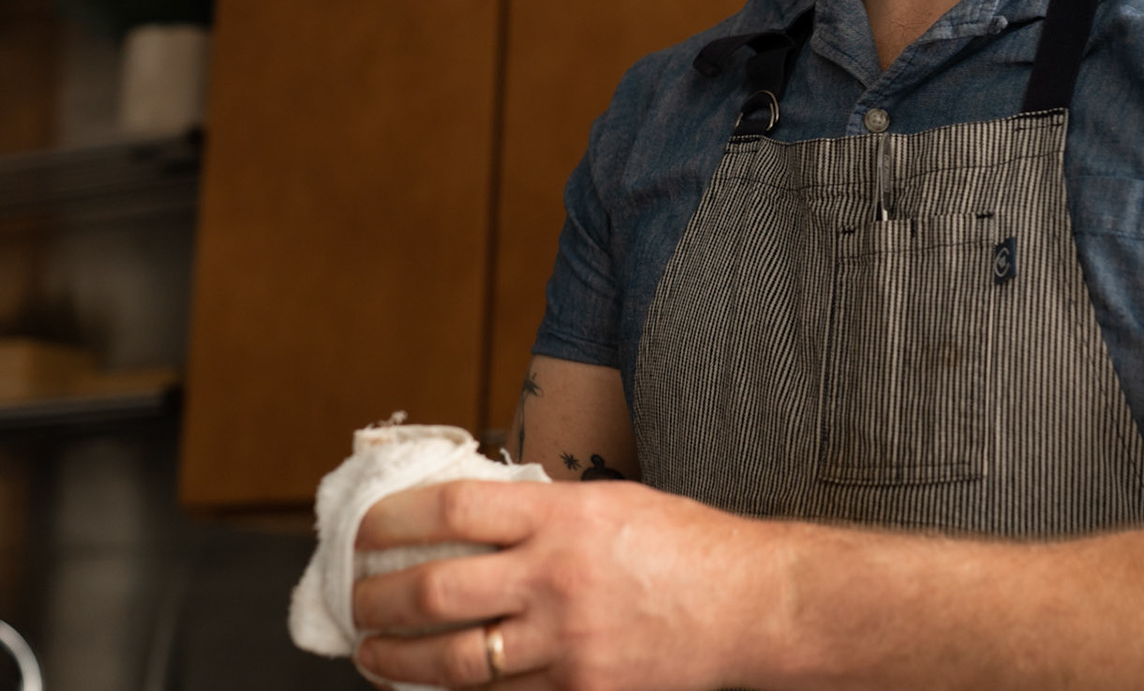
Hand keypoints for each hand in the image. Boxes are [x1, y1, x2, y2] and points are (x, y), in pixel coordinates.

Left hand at [351, 479, 784, 689]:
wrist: (754, 604)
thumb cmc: (691, 546)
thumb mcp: (614, 503)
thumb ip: (546, 513)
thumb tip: (476, 522)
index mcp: (565, 516)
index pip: (453, 509)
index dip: (394, 520)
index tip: (369, 530)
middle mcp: (557, 577)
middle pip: (434, 589)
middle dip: (377, 599)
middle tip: (358, 598)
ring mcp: (566, 643)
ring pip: (453, 660)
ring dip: (397, 660)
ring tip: (373, 654)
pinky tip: (436, 686)